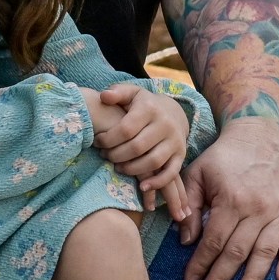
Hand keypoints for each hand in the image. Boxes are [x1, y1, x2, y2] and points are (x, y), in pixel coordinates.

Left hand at [87, 84, 196, 219]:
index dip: (108, 139)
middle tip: (105, 157)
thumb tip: (104, 96)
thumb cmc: (144, 105)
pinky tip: (142, 187)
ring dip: (132, 169)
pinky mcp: (181, 155)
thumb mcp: (131, 93)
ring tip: (118, 168)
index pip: (126, 129)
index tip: (97, 142)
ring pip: (152, 162)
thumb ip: (117, 92)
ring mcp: (175, 141)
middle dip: (116, 155)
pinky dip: (157, 183)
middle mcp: (165, 124)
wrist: (173, 112)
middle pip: (137, 147)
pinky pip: (171, 173)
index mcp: (150, 108)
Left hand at [176, 119, 278, 279]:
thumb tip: (186, 240)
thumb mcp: (198, 173)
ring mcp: (278, 211)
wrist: (261, 136)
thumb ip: (190, 205)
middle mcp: (257, 208)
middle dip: (220, 279)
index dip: (200, 264)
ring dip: (253, 279)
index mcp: (231, 199)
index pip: (213, 241)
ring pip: (264, 252)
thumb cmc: (224, 157)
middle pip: (237, 252)